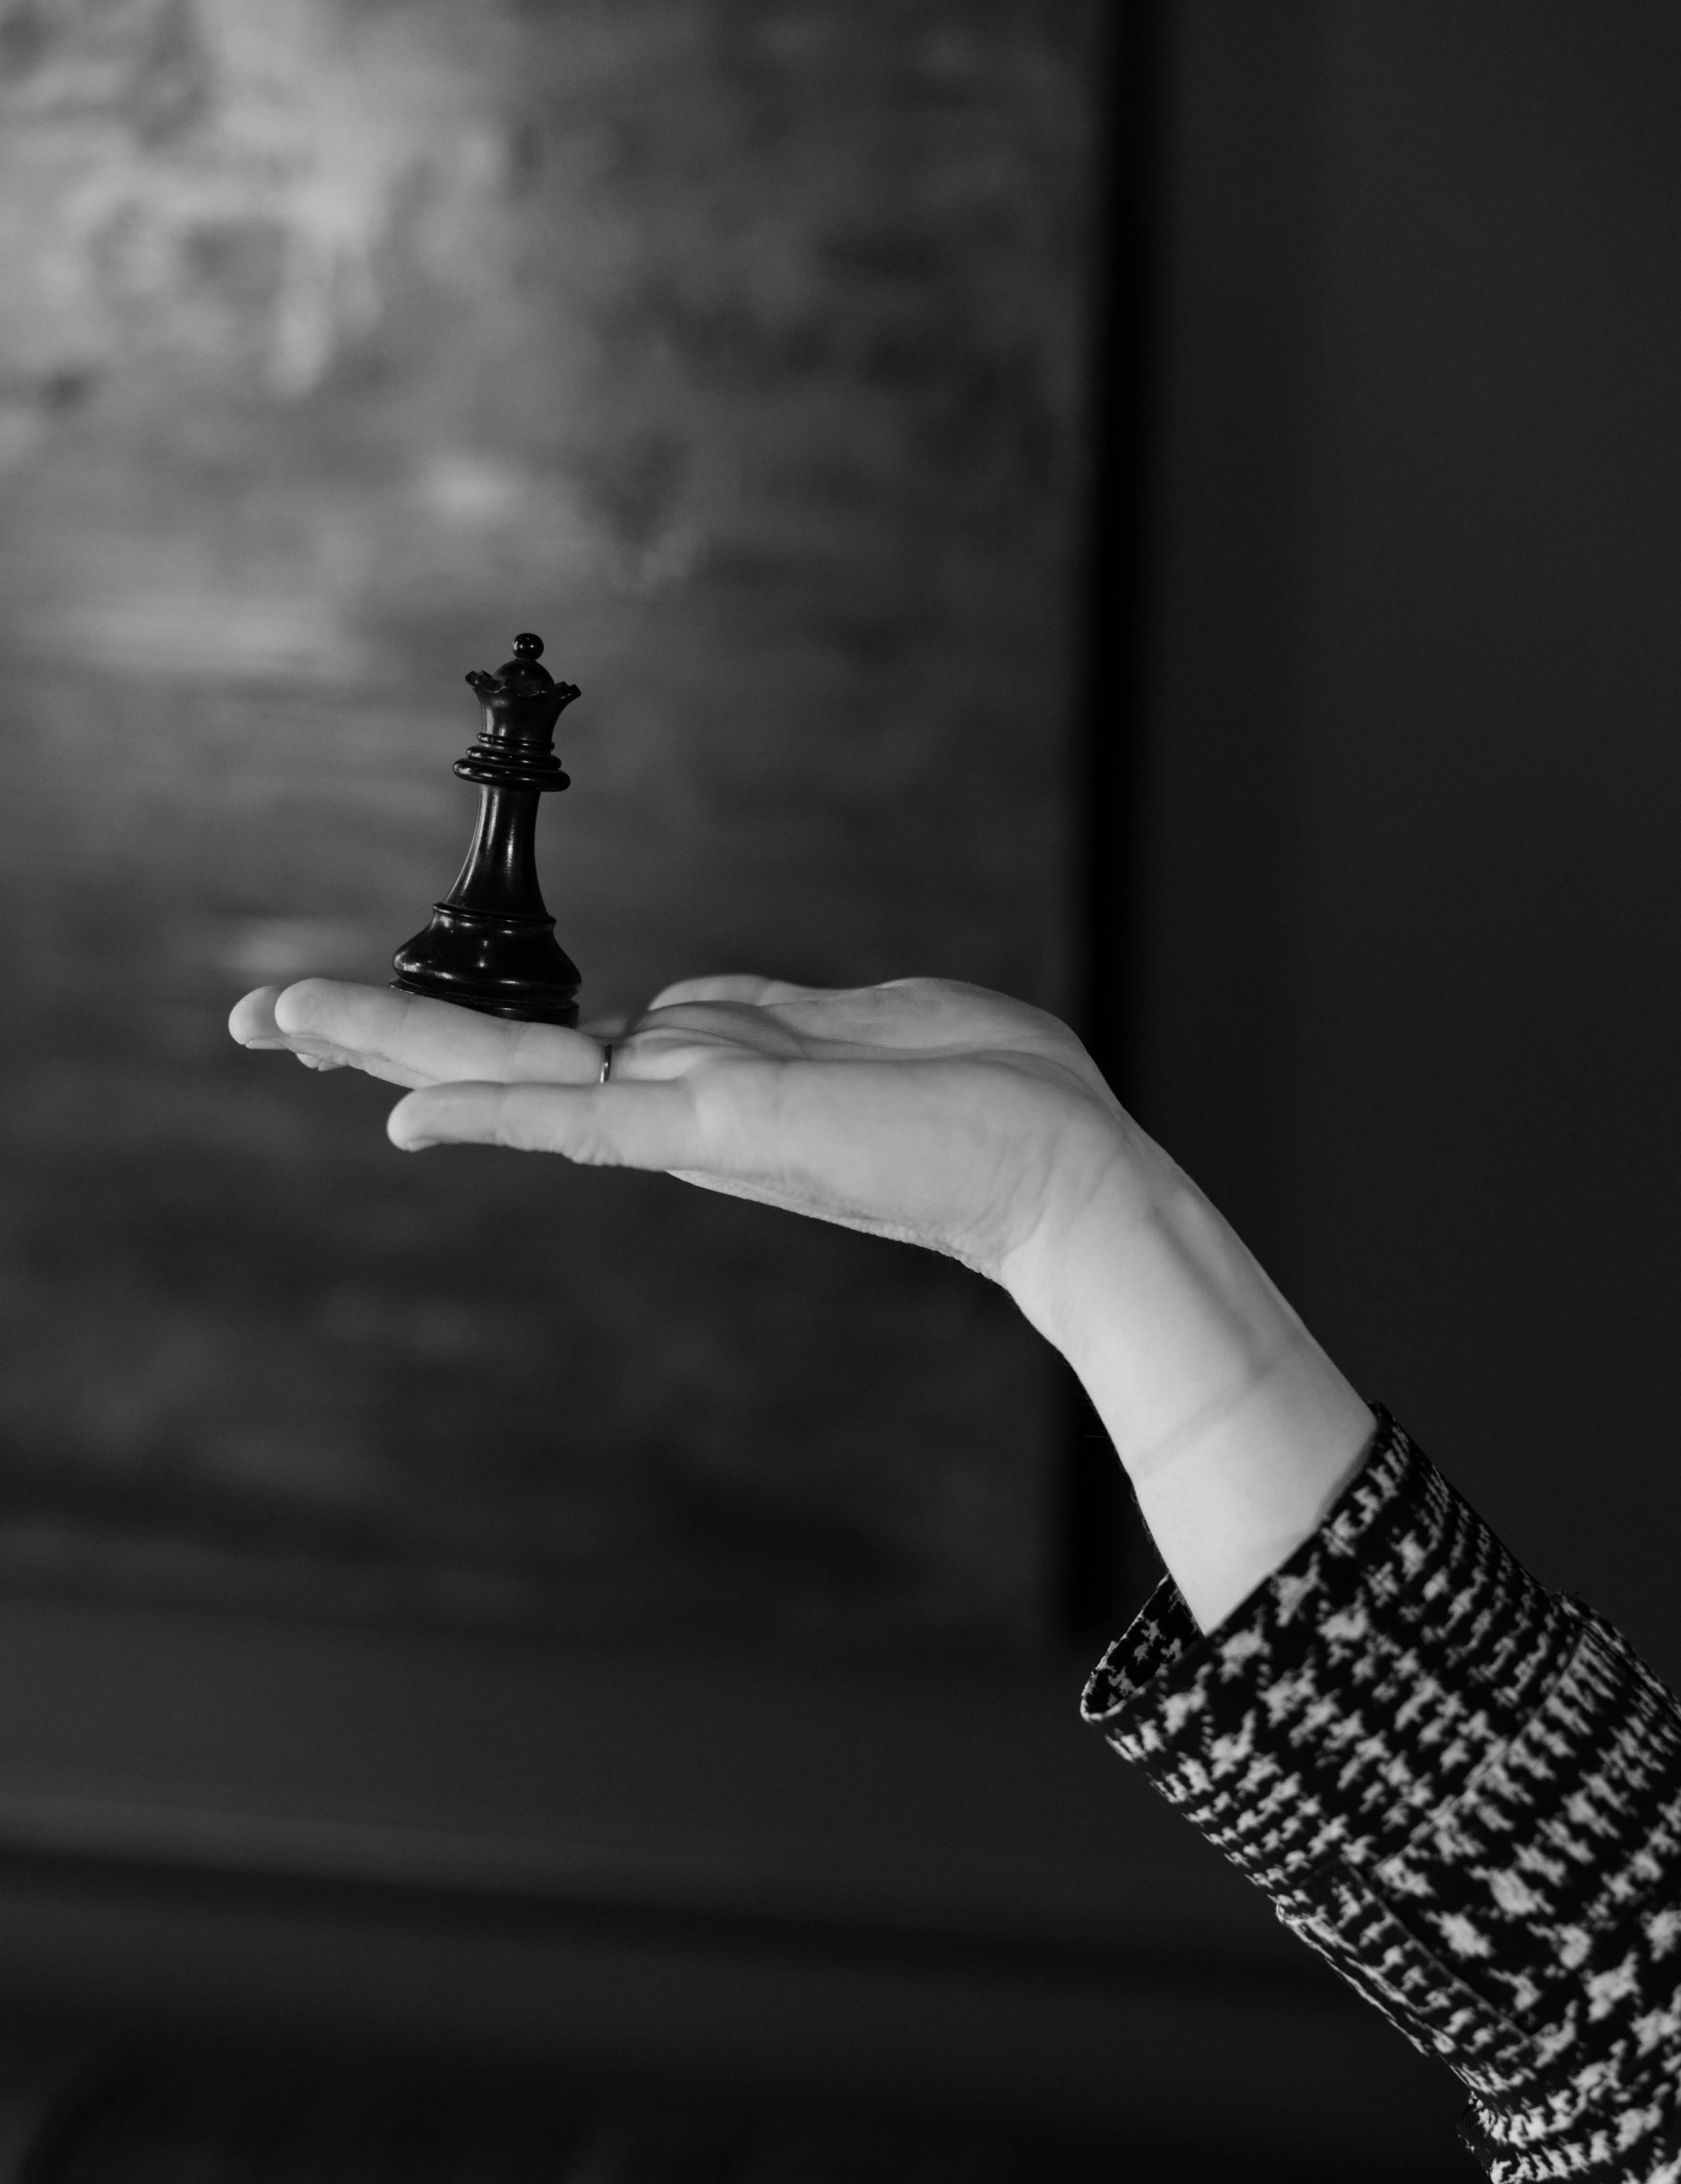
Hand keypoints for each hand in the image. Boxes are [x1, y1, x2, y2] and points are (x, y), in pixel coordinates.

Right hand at [230, 971, 1371, 1627]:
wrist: (1072, 1173)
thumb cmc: (989, 1097)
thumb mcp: (856, 1023)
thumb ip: (759, 1015)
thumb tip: (675, 1010)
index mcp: (707, 1075)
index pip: (553, 1047)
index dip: (452, 1034)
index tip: (358, 1022)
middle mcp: (679, 1103)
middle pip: (502, 1062)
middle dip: (378, 1037)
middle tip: (255, 1012)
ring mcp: (693, 1120)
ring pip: (519, 1076)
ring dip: (395, 1045)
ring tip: (277, 1016)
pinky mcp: (726, 1131)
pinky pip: (590, 1117)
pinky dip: (495, 1116)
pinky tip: (403, 1117)